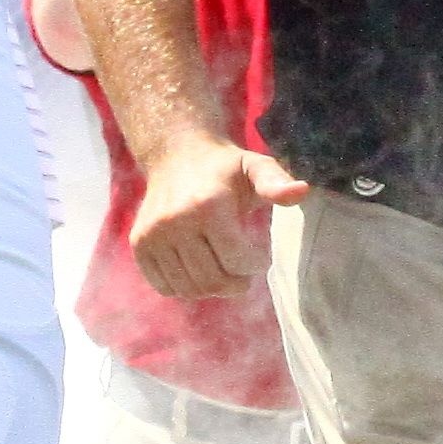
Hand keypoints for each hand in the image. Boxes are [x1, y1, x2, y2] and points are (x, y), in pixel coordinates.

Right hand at [131, 130, 308, 297]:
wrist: (175, 154)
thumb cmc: (223, 168)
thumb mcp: (253, 167)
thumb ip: (276, 182)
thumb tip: (303, 191)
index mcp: (208, 205)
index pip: (237, 262)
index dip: (254, 264)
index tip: (257, 254)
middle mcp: (175, 221)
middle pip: (213, 281)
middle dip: (235, 282)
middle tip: (241, 270)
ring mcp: (153, 234)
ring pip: (190, 289)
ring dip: (211, 287)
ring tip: (220, 269)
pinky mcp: (139, 244)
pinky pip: (165, 287)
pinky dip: (184, 287)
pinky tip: (195, 267)